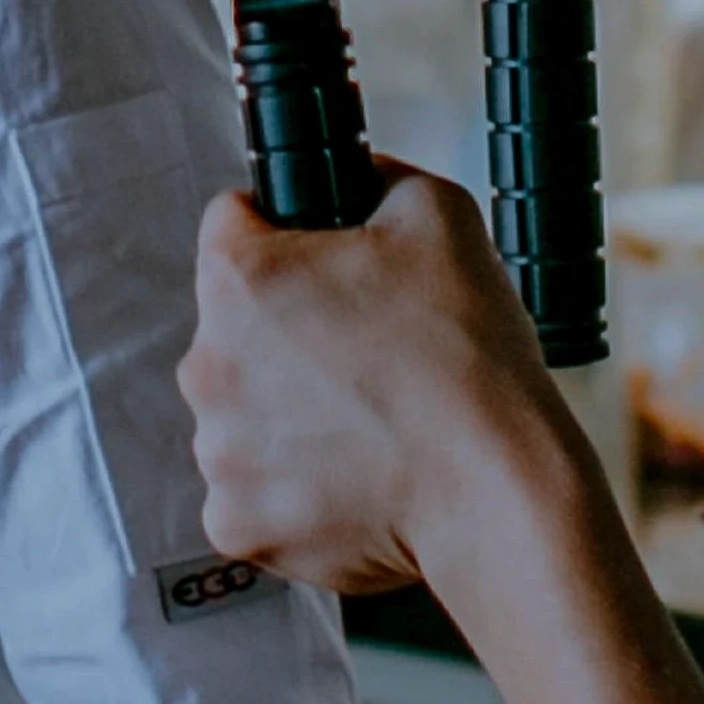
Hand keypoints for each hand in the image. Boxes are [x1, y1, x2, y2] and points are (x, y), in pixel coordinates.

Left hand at [181, 173, 577, 595]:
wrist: (496, 491)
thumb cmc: (468, 355)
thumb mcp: (439, 211)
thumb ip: (376, 176)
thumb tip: (357, 177)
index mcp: (238, 278)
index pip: (232, 224)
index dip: (285, 232)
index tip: (327, 265)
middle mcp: (206, 365)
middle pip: (234, 328)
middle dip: (286, 334)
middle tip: (366, 353)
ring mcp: (219, 453)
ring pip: (244, 412)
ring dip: (288, 414)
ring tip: (369, 425)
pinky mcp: (239, 526)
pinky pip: (255, 492)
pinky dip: (295, 490)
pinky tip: (355, 479)